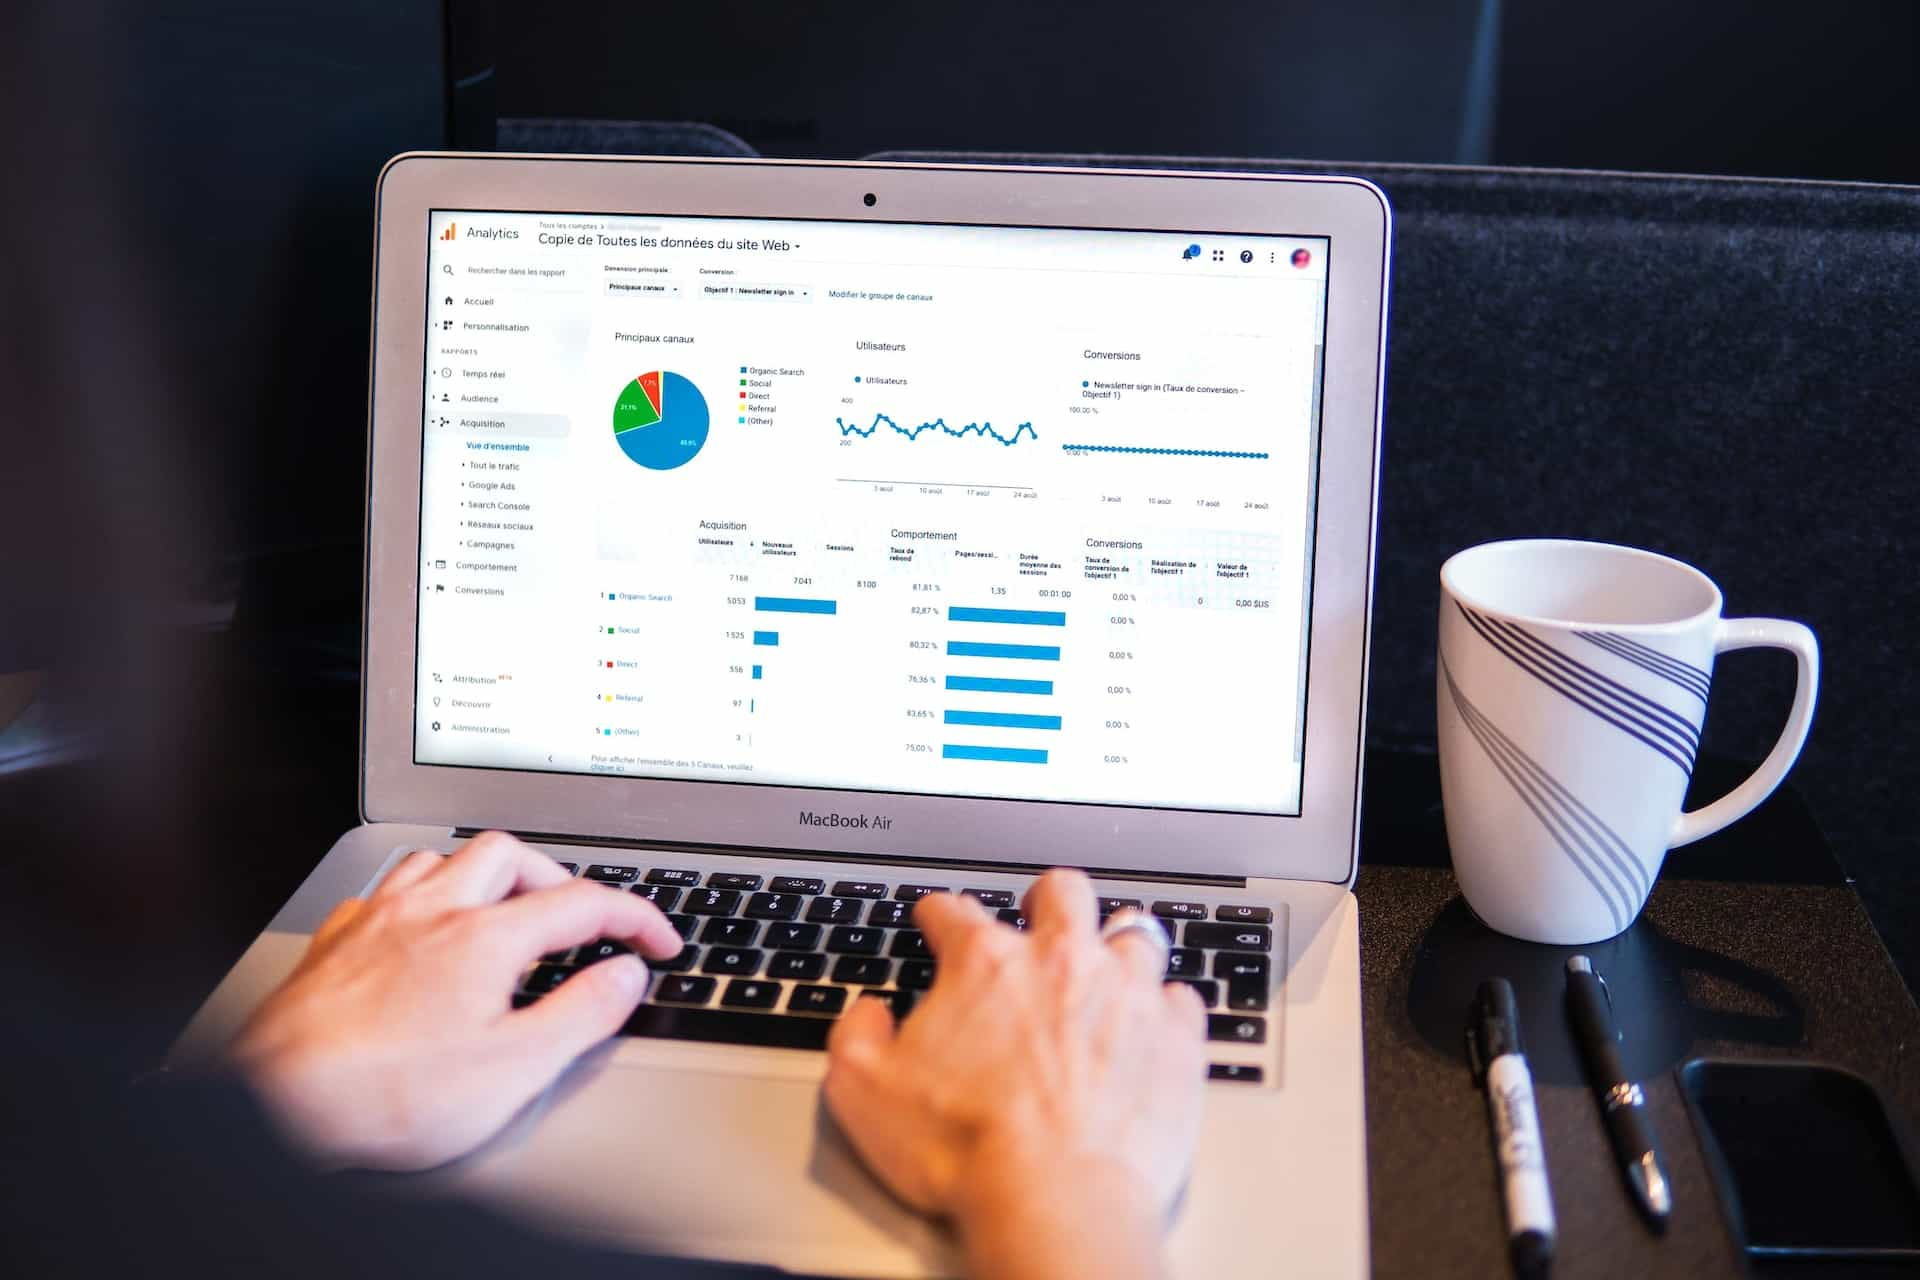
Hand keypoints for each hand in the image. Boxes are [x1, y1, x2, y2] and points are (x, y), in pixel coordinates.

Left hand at [228, 831, 681, 1170]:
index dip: (634, 918)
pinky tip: (418, 929)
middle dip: (555, 876)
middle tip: (579, 917)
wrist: (275, 1108)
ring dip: (483, 874)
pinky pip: (385, 890)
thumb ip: (580, 1014)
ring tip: (503, 908)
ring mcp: (377, 922)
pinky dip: (420, 898)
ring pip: (440, 858)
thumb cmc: (382, 1097)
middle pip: (509, 854)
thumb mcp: (512, 1070)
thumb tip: (625, 975)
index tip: (657, 941)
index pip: (582, 904)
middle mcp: (430, 912)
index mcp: (483, 938)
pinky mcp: (334, 944)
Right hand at [823, 870, 1206, 1279]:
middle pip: (1061, 892)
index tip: (936, 921)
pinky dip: (1164, 1008)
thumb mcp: (862, 1091)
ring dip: (1115, 946)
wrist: (1055, 1200)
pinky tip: (1151, 1027)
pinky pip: (1181, 997)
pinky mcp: (1175, 1038)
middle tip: (1037, 920)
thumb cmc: (964, 1150)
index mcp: (984, 965)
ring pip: (1132, 933)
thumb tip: (868, 1014)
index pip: (954, 910)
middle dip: (1045, 899)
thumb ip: (856, 1035)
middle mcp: (1061, 961)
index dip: (938, 913)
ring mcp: (1127, 994)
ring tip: (1105, 968)